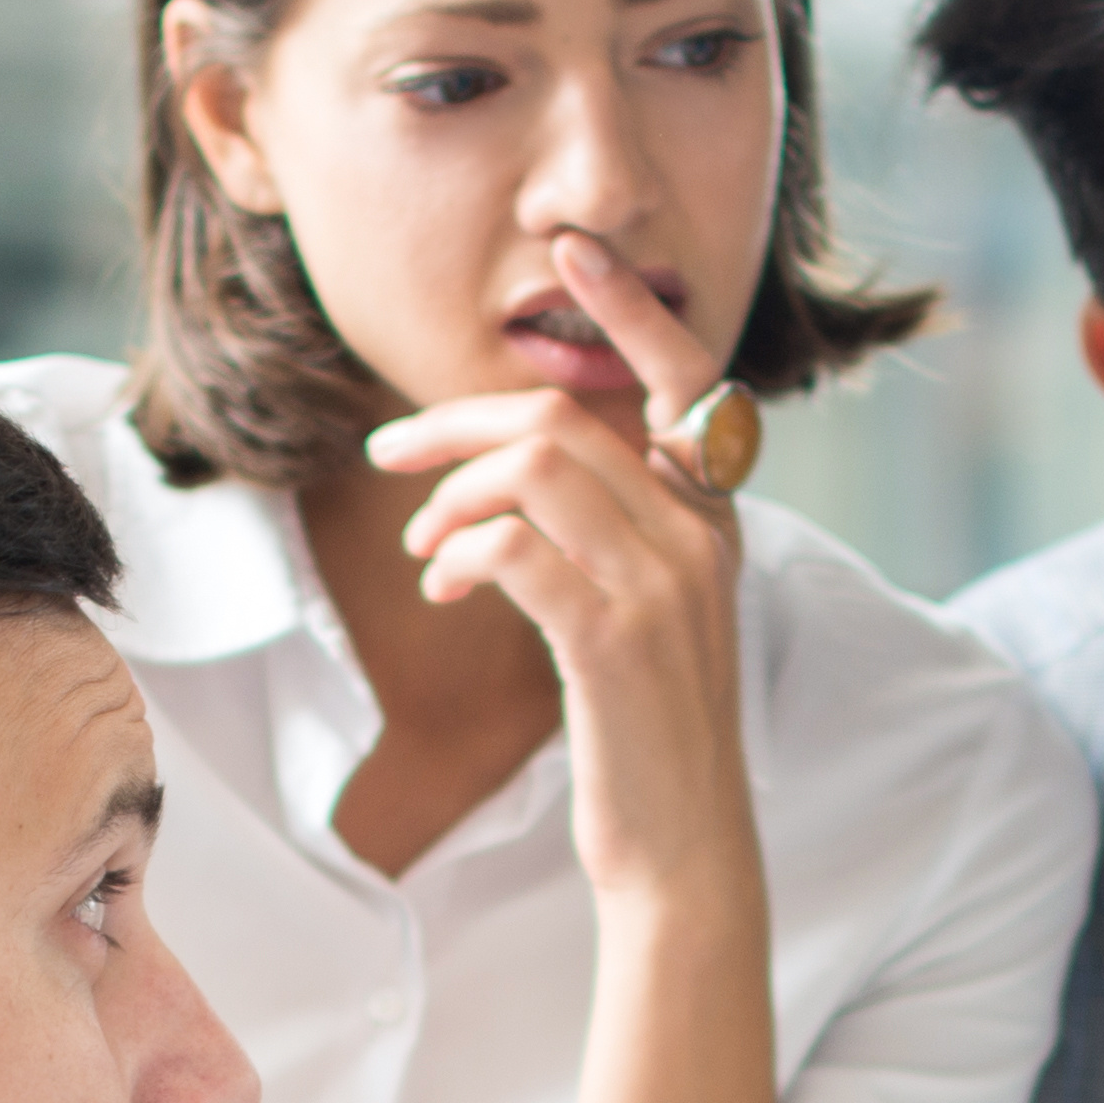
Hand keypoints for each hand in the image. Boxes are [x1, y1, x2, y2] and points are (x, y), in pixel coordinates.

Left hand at [358, 233, 748, 903]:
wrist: (682, 847)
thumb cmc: (645, 731)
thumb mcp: (643, 611)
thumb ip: (610, 531)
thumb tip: (513, 474)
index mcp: (713, 518)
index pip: (686, 375)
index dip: (628, 307)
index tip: (570, 254)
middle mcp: (700, 536)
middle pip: (565, 417)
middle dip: (457, 422)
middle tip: (390, 455)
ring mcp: (664, 585)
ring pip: (535, 468)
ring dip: (450, 496)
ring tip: (422, 546)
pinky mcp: (613, 641)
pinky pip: (514, 549)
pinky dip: (460, 555)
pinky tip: (443, 589)